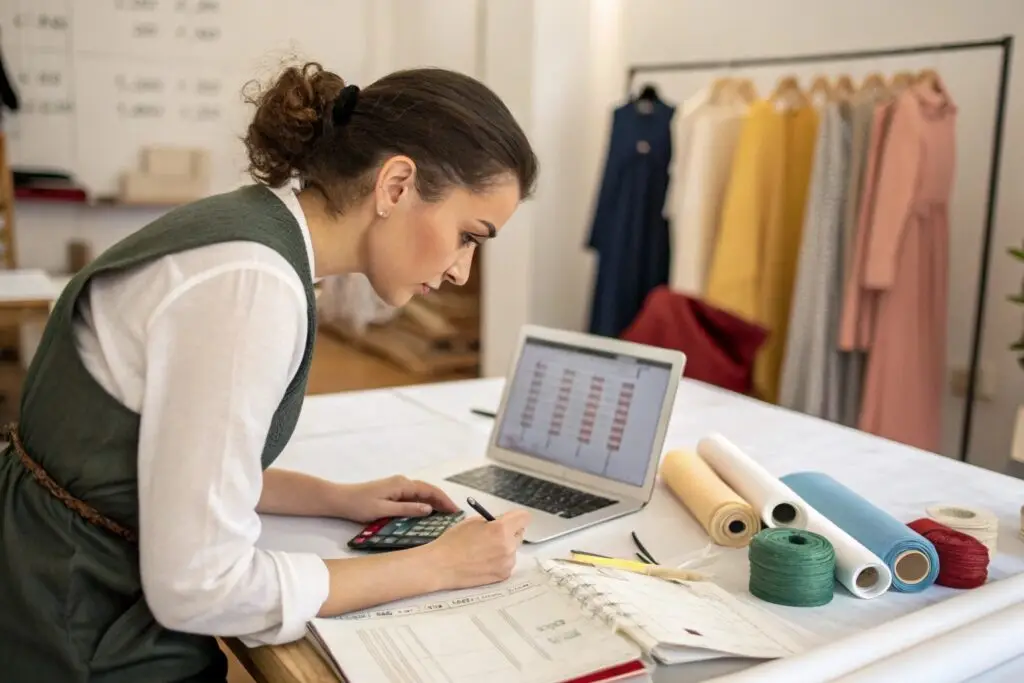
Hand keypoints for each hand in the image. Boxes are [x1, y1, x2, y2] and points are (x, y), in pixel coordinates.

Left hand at [333, 475, 459, 522]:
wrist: (340, 499)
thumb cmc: (359, 505)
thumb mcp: (384, 510)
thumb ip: (407, 509)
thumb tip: (428, 508)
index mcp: (402, 485)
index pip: (429, 491)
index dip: (444, 500)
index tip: (455, 511)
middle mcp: (402, 482)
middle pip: (428, 490)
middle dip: (442, 501)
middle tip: (454, 515)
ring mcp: (397, 486)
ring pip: (422, 493)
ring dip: (434, 502)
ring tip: (445, 515)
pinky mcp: (393, 491)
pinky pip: (414, 496)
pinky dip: (424, 503)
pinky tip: (427, 512)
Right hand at [422, 509, 531, 589]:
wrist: (441, 566)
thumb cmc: (453, 541)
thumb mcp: (473, 522)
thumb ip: (492, 521)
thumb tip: (503, 522)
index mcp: (501, 529)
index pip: (524, 518)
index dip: (517, 517)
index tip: (511, 519)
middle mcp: (509, 546)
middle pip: (519, 534)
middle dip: (510, 532)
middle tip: (493, 536)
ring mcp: (507, 563)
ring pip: (513, 550)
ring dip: (505, 548)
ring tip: (485, 551)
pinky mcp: (503, 575)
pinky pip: (507, 563)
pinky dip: (500, 561)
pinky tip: (484, 562)